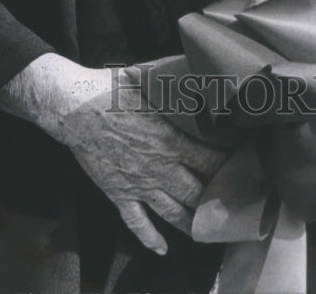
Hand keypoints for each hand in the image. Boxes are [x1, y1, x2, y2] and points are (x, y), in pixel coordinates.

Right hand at [59, 67, 226, 255]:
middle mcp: (158, 168)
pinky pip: (136, 223)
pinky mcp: (118, 193)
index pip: (208, 160)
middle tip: (232, 204)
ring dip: (192, 223)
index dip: (227, 165)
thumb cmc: (110, 91)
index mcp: (169, 141)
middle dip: (216, 199)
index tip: (242, 166)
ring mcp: (138, 185)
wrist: (74, 109)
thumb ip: (171, 81)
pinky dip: (150, 238)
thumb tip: (192, 67)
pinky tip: (163, 248)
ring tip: (208, 230)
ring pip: (172, 212)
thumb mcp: (146, 80)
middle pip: (195, 192)